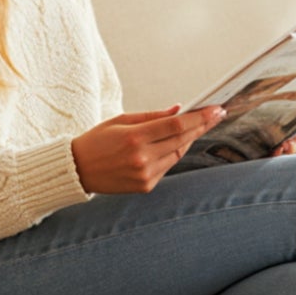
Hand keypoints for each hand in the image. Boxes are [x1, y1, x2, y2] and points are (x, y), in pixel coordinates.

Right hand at [72, 105, 223, 193]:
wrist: (77, 170)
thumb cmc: (97, 140)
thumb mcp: (121, 120)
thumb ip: (152, 116)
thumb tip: (180, 110)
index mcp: (134, 138)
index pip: (176, 126)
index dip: (200, 117)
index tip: (216, 108)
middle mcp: (142, 159)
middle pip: (183, 140)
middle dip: (203, 125)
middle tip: (219, 113)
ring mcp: (144, 175)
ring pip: (178, 153)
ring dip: (189, 139)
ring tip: (199, 124)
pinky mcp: (145, 186)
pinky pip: (167, 166)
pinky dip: (173, 153)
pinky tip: (176, 142)